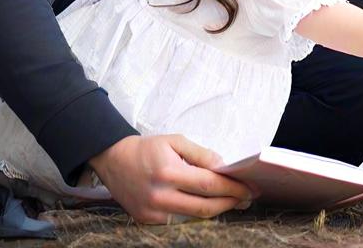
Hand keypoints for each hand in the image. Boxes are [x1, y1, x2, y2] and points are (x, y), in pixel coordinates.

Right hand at [89, 134, 252, 223]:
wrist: (114, 160)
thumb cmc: (147, 148)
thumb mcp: (176, 141)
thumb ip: (202, 155)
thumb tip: (224, 167)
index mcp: (169, 172)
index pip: (209, 184)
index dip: (233, 188)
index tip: (249, 188)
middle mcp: (161, 195)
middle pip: (206, 206)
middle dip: (231, 202)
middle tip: (247, 197)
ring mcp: (154, 211)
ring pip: (195, 217)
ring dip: (217, 209)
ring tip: (233, 201)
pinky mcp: (148, 220)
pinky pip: (180, 220)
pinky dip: (196, 213)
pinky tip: (208, 205)